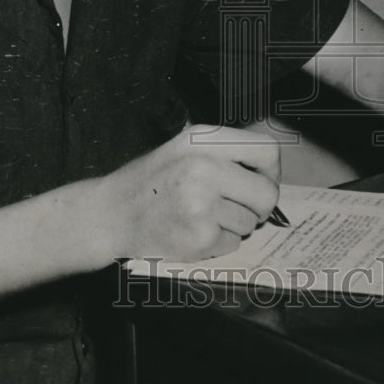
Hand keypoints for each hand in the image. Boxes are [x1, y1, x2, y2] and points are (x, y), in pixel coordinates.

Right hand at [99, 125, 279, 261]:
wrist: (111, 214)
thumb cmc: (153, 181)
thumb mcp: (185, 147)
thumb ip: (225, 151)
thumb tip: (270, 169)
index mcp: (203, 140)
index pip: (267, 151)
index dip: (271, 171)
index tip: (261, 180)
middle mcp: (204, 168)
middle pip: (267, 193)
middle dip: (260, 206)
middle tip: (241, 207)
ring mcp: (201, 205)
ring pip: (250, 222)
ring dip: (234, 225)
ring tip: (202, 216)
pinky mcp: (199, 238)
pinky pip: (232, 244)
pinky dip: (218, 242)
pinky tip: (193, 231)